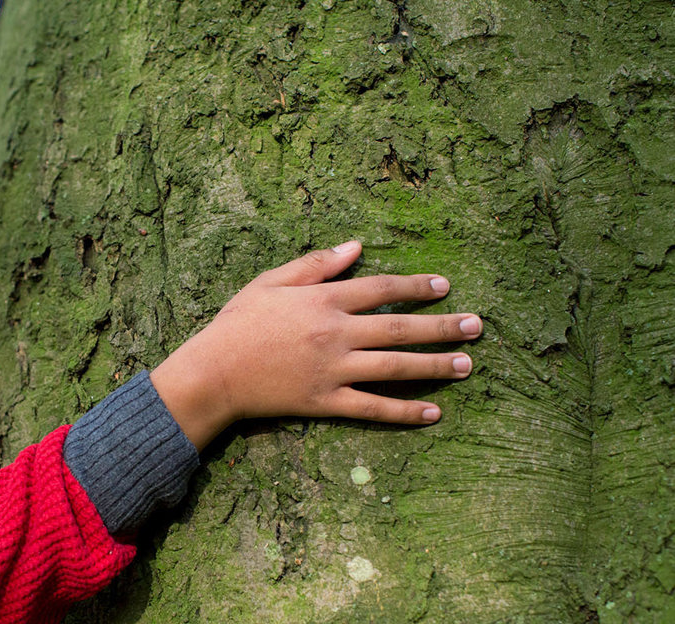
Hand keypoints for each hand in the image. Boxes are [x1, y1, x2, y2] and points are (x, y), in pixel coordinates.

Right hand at [149, 241, 482, 450]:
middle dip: (442, 326)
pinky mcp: (325, 401)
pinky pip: (373, 408)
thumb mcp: (271, 281)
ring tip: (467, 365)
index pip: (381, 289)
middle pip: (399, 328)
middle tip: (476, 326)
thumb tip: (358, 246)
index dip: (416, 286)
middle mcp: (335, 333)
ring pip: (395, 367)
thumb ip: (316, 263)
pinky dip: (405, 411)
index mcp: (323, 300)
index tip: (446, 287)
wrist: (214, 372)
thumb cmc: (239, 322)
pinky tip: (434, 411)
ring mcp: (333, 370)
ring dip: (435, 366)